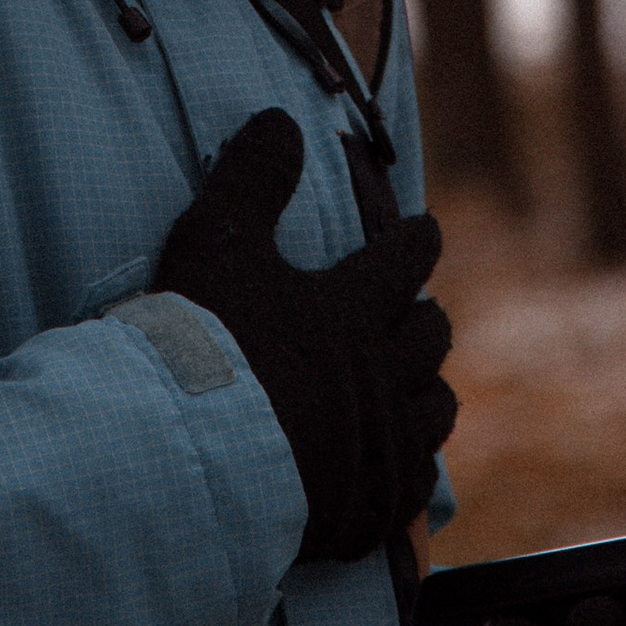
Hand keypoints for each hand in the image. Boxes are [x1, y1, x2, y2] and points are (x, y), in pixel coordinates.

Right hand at [155, 109, 455, 563]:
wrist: (190, 456)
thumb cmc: (202, 344)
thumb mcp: (216, 242)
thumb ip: (252, 178)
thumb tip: (281, 119)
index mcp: (351, 308)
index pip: (404, 259)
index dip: (416, 240)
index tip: (424, 230)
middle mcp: (380, 374)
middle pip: (429, 337)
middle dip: (425, 317)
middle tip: (415, 311)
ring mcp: (380, 445)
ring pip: (435, 410)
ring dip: (427, 391)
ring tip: (416, 387)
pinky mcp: (367, 506)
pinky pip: (412, 486)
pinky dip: (408, 469)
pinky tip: (395, 469)